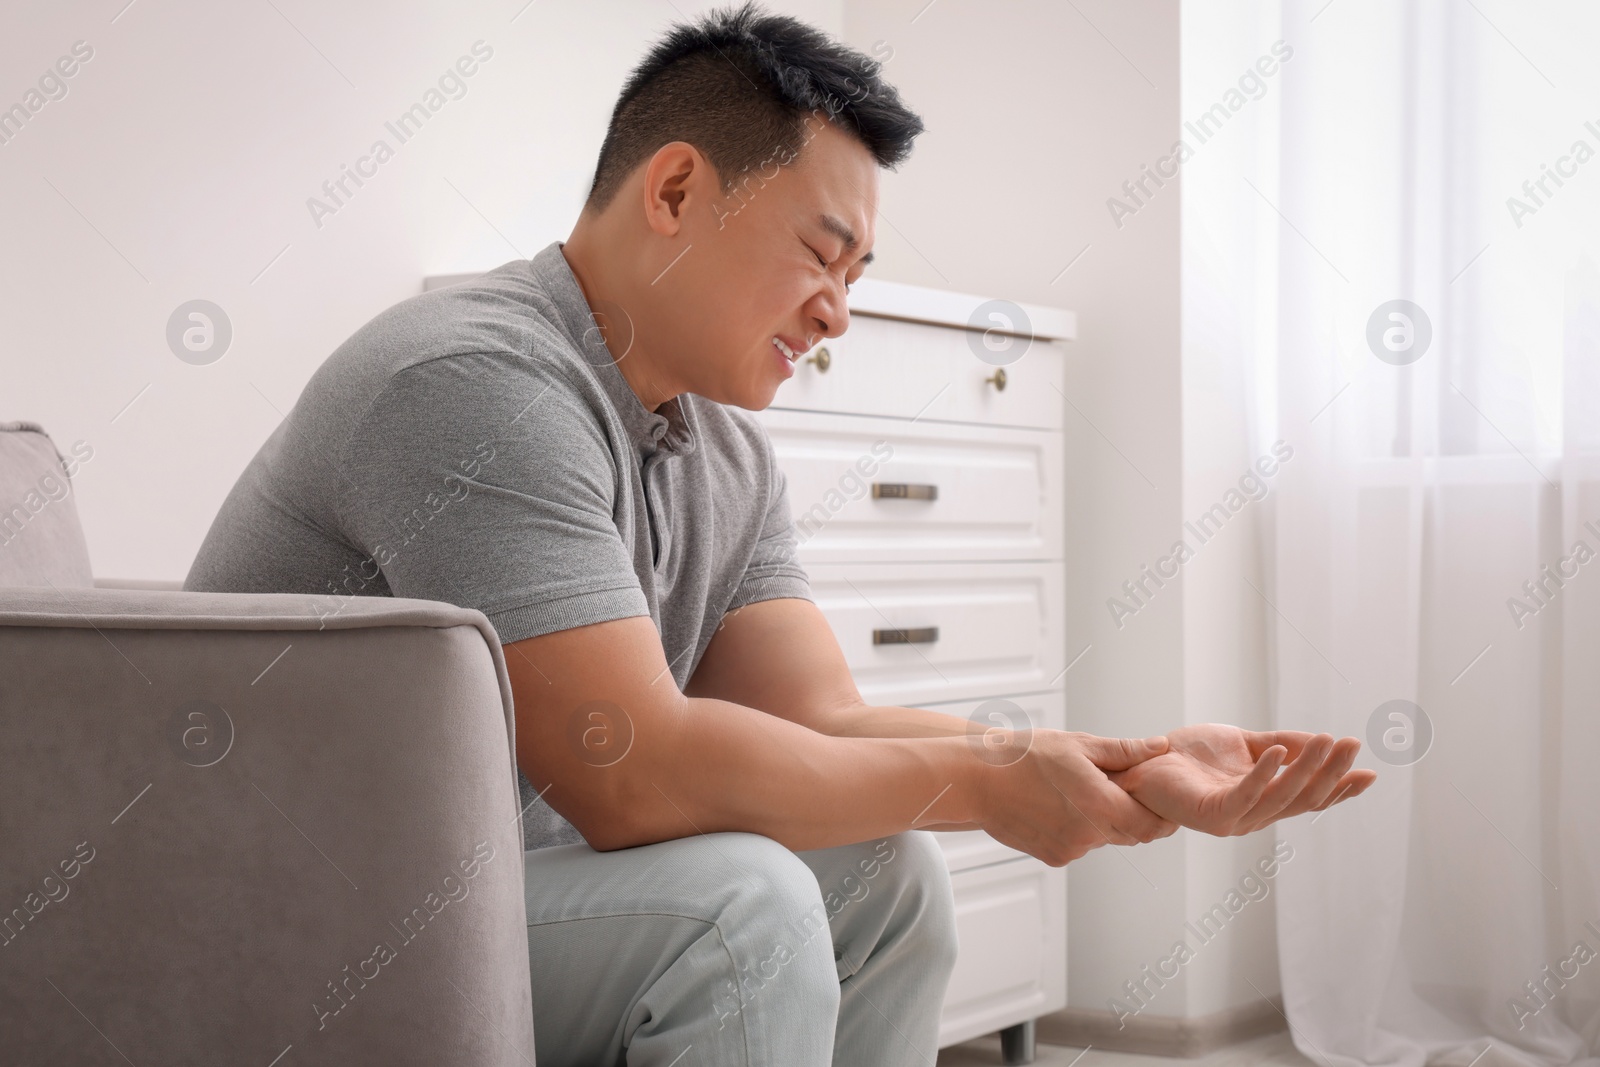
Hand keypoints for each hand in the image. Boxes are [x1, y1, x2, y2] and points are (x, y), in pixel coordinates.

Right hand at [975, 730, 1180, 865]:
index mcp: (1100, 805)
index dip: (1162, 815)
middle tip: (1116, 787)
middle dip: (1131, 813)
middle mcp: (1088, 835)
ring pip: (1104, 839)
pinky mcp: (1053, 857)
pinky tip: (1057, 806)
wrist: (975, 781)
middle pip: (1131, 834)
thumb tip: (1159, 746)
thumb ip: (1124, 751)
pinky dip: (1078, 830)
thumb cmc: (1023, 757)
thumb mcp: (1078, 745)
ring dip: (1102, 820)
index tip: (1160, 801)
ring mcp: (1070, 850)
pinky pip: (1079, 846)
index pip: (1152, 825)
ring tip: (1077, 792)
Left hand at [1107, 725, 1376, 835]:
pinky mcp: (1212, 814)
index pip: (1309, 798)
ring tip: (1327, 741)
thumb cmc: (1188, 757)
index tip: (1370, 773)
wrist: (1141, 765)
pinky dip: (1265, 773)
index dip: (1339, 788)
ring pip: (1281, 796)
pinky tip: (1281, 752)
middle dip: (1331, 772)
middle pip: (1303, 798)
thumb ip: (1280, 744)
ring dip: (1307, 769)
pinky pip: (1246, 794)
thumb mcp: (1243, 745)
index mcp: (1263, 802)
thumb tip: (1321, 740)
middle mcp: (1253, 816)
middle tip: (1351, 745)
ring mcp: (1234, 819)